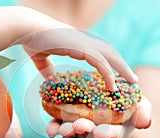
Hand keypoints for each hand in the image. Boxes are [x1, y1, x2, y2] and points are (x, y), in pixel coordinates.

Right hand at [17, 28, 138, 90]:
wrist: (27, 29)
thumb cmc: (33, 40)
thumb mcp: (41, 58)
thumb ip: (47, 69)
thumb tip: (50, 80)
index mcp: (77, 43)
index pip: (99, 53)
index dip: (109, 63)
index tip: (116, 74)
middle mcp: (84, 42)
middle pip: (110, 53)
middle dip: (122, 66)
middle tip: (132, 79)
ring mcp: (84, 43)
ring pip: (110, 57)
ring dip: (122, 69)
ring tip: (132, 81)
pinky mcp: (81, 47)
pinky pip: (100, 63)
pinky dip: (108, 74)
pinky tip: (113, 85)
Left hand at [46, 96, 150, 137]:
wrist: (111, 104)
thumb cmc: (128, 106)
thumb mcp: (140, 107)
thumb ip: (143, 113)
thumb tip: (146, 121)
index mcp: (116, 128)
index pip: (112, 132)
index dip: (106, 133)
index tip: (100, 132)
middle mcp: (98, 131)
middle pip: (90, 133)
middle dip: (84, 130)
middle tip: (79, 127)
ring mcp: (83, 126)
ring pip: (74, 130)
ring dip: (66, 130)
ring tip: (59, 130)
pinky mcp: (71, 120)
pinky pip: (62, 124)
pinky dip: (55, 126)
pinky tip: (50, 129)